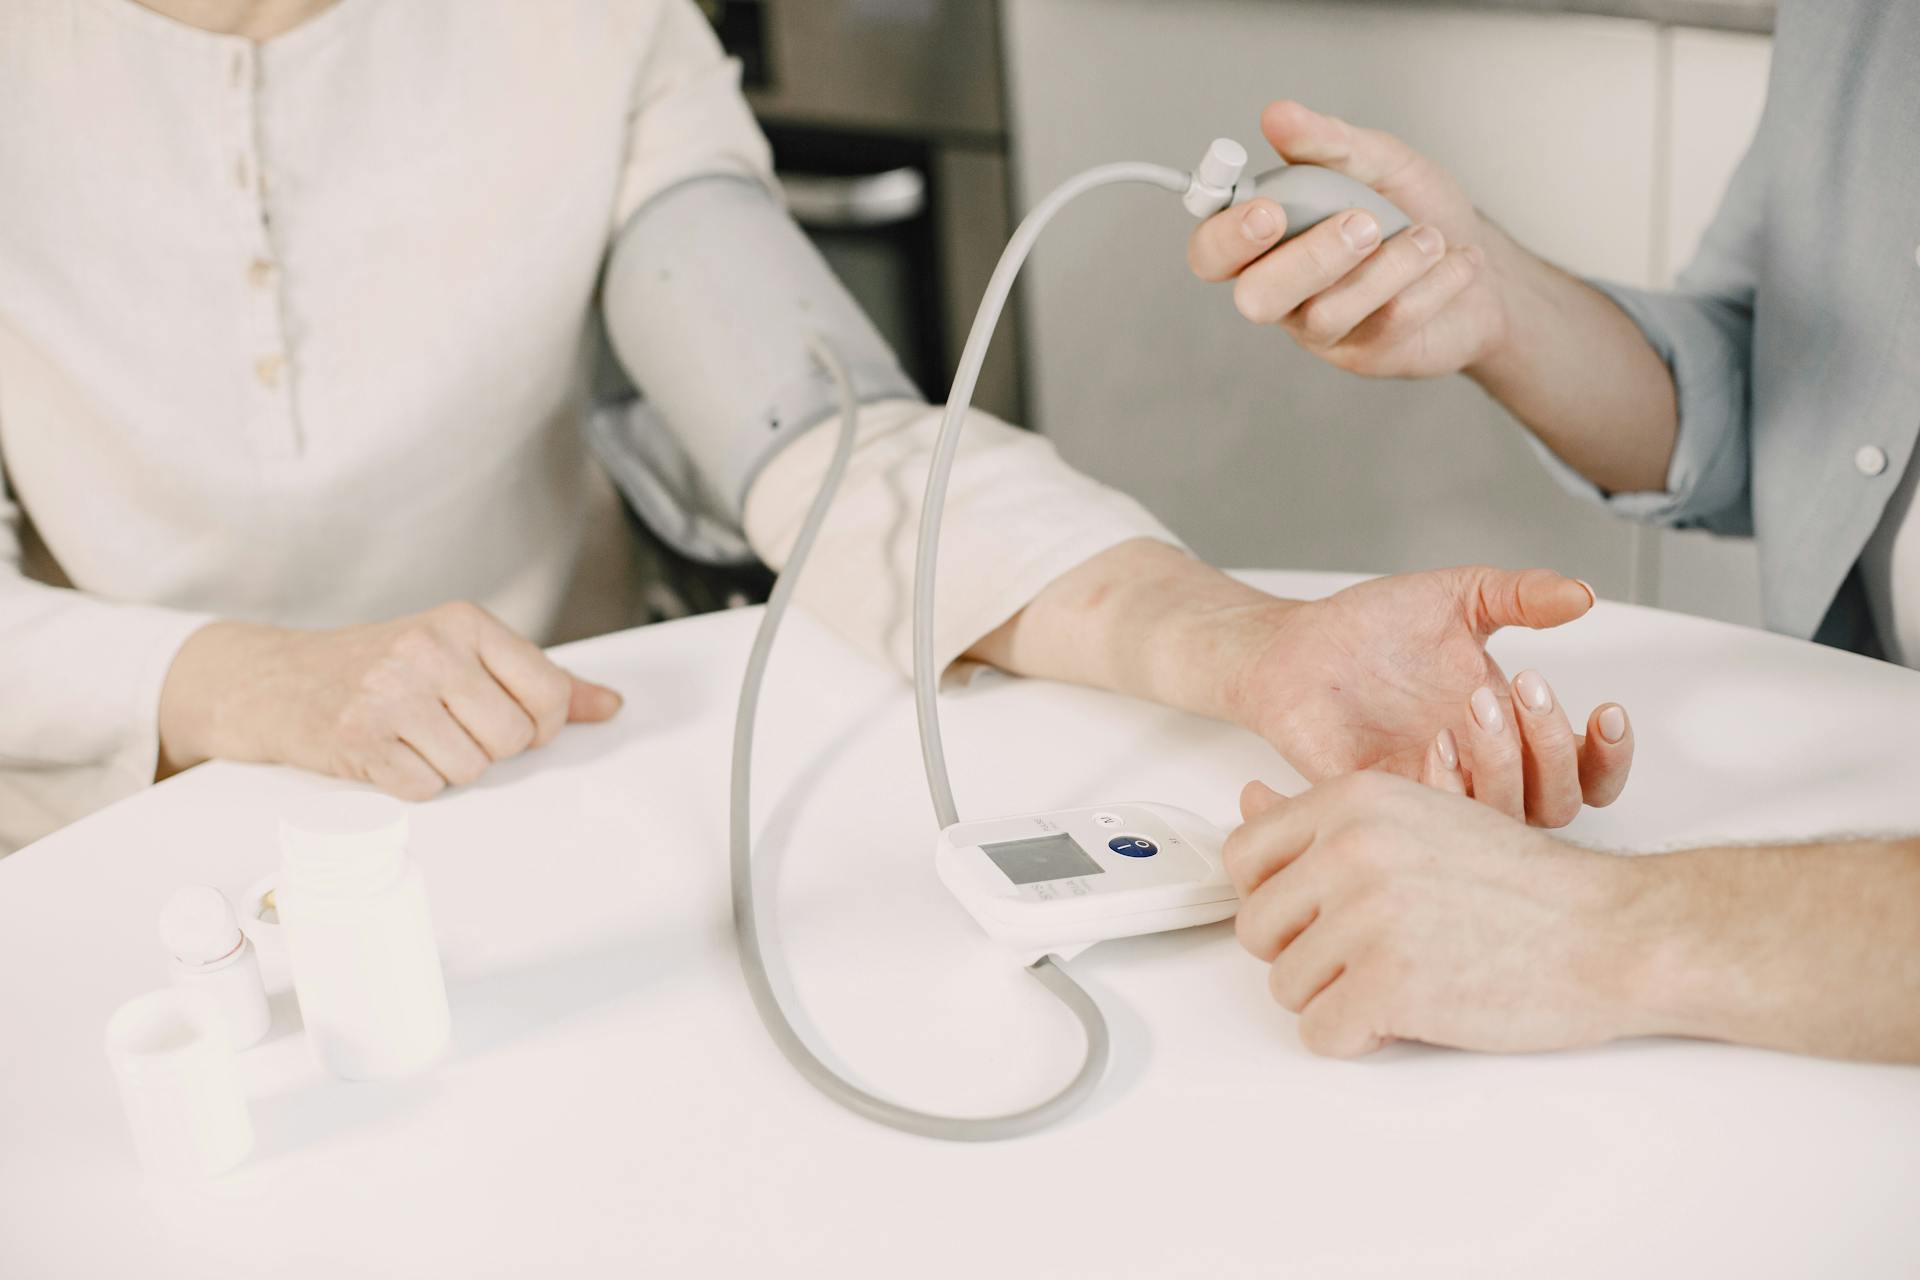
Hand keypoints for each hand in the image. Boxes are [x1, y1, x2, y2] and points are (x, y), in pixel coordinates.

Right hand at [158, 602, 622, 799]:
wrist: (276, 679)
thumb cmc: (380, 665)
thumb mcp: (462, 653)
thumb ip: (541, 679)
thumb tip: (610, 706)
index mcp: (464, 622)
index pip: (550, 693)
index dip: (542, 725)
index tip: (514, 721)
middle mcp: (429, 650)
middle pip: (514, 738)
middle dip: (491, 748)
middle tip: (450, 728)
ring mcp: (390, 693)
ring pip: (473, 769)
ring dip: (450, 767)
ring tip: (416, 737)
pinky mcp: (359, 738)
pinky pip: (427, 789)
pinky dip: (415, 783)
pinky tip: (391, 753)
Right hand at [1187, 100, 1511, 378]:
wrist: (1485, 269)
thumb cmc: (1415, 213)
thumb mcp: (1378, 162)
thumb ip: (1327, 143)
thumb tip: (1277, 115)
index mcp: (1266, 239)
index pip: (1212, 252)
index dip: (1226, 236)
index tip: (1268, 208)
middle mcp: (1282, 290)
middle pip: (1256, 297)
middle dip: (1308, 259)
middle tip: (1362, 224)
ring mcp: (1321, 329)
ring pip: (1326, 313)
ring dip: (1389, 267)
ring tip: (1430, 237)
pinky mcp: (1366, 354)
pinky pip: (1385, 323)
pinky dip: (1431, 283)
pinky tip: (1456, 261)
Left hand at [1225, 772, 1649, 1056]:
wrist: (1611, 932)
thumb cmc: (1524, 886)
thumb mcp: (1420, 819)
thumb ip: (1327, 819)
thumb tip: (1248, 799)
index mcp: (1352, 801)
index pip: (1243, 856)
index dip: (1276, 898)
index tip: (1318, 913)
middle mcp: (1349, 850)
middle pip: (1256, 928)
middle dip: (1304, 954)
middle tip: (1372, 954)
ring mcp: (1365, 918)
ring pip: (1286, 987)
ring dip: (1336, 998)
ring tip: (1405, 978)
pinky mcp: (1387, 985)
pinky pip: (1319, 1034)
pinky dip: (1357, 1038)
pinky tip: (1410, 1012)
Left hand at [1233, 565, 1632, 825]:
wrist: (1295, 644)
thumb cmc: (1374, 627)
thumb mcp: (1458, 597)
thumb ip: (1521, 594)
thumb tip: (1583, 594)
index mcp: (1509, 733)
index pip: (1585, 776)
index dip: (1610, 758)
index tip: (1607, 710)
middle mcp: (1478, 773)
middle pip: (1556, 806)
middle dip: (1554, 750)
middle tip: (1522, 686)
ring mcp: (1430, 793)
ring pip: (1499, 824)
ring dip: (1503, 766)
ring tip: (1475, 703)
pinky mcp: (1379, 805)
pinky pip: (1429, 828)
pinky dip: (1447, 788)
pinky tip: (1437, 739)